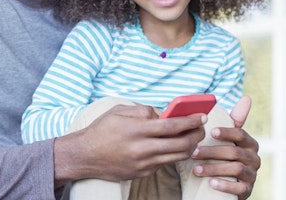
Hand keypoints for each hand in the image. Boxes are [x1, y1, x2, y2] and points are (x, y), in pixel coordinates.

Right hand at [54, 104, 205, 182]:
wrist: (84, 156)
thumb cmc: (101, 130)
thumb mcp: (119, 111)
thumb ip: (144, 111)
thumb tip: (164, 115)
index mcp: (136, 129)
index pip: (172, 126)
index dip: (190, 121)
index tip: (201, 116)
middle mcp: (141, 148)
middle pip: (180, 144)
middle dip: (196, 135)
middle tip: (201, 128)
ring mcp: (142, 163)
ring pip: (176, 157)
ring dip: (189, 147)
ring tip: (192, 138)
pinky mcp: (141, 173)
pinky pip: (163, 164)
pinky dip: (172, 155)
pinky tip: (173, 147)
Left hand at [191, 95, 260, 198]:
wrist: (226, 184)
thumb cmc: (223, 156)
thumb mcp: (227, 140)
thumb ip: (233, 121)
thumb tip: (246, 98)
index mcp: (250, 143)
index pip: (240, 134)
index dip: (227, 132)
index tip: (211, 132)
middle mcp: (254, 158)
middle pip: (235, 152)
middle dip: (212, 152)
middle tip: (193, 153)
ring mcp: (252, 175)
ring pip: (235, 169)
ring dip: (214, 169)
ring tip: (196, 170)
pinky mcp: (247, 191)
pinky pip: (239, 188)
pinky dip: (225, 185)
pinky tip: (211, 183)